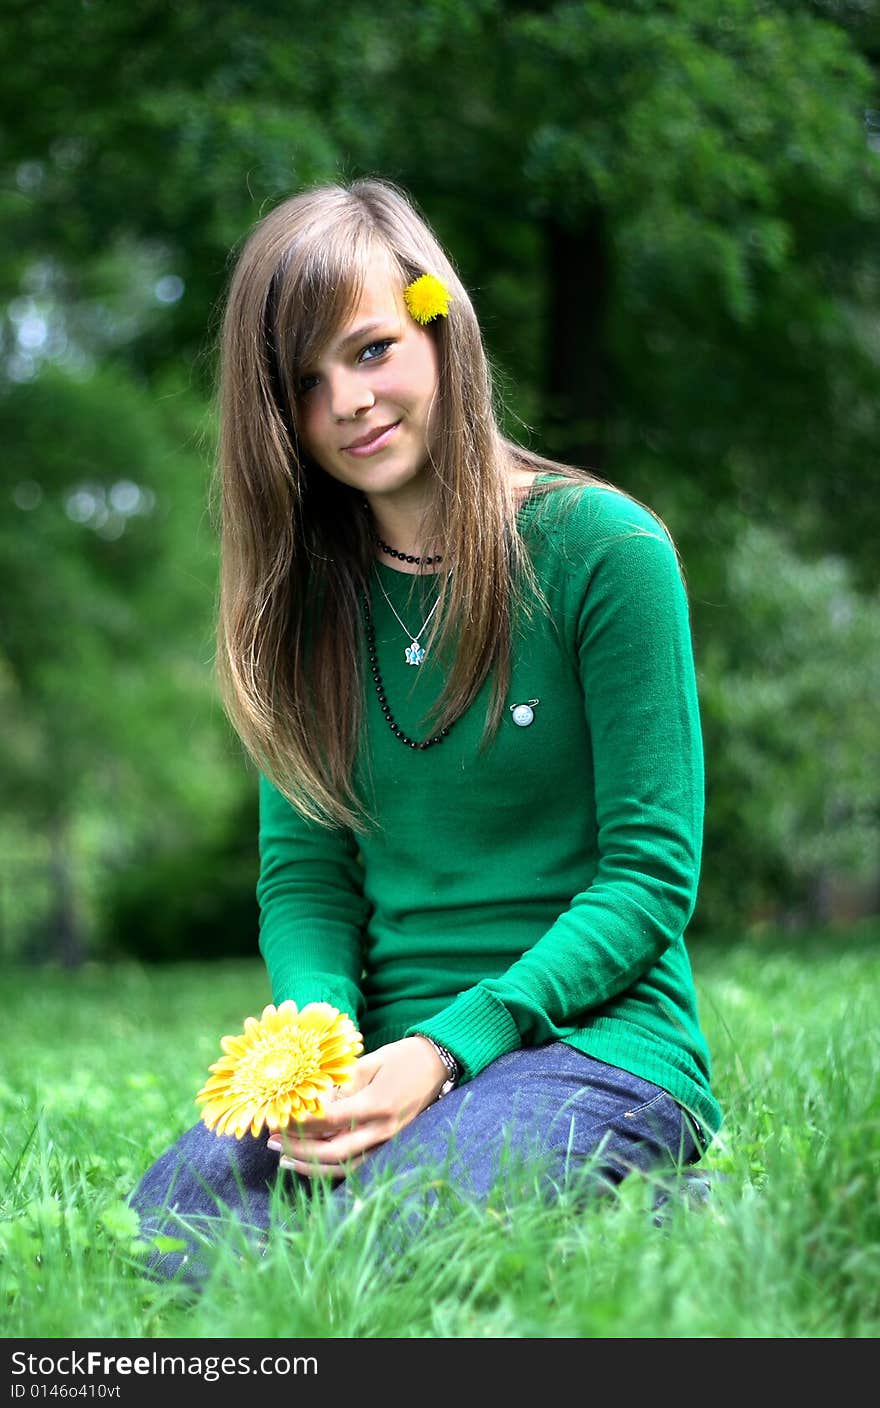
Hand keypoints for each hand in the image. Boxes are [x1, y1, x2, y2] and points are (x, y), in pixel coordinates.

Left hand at [266, 1035, 449, 1180]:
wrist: (438, 1065)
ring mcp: (388, 1143)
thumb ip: (340, 1083)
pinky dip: (331, 1168)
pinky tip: (311, 1164)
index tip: (277, 1118)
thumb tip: (309, 1101)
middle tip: (272, 1141)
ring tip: (284, 1158)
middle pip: (334, 1151)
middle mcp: (383, 1130)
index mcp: (378, 1104)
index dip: (301, 1122)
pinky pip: (356, 1166)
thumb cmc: (402, 1057)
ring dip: (311, 1165)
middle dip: (299, 1148)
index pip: (330, 1120)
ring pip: (344, 1166)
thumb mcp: (369, 1062)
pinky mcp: (390, 1147)